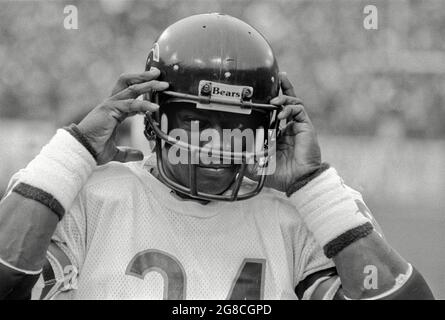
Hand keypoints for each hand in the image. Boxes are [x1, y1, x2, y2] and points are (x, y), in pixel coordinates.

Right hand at [77, 68, 168, 164]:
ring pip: (131, 88)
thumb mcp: (115, 152)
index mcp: (113, 111)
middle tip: (160, 75)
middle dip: (144, 77)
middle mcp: (112, 104)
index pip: (130, 95)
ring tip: (163, 85)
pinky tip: (155, 107)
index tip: (157, 88)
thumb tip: (140, 156)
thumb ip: (128, 153)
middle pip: (128, 83)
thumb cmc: (94, 150)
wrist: (82, 151)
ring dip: (148, 84)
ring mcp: (110, 105)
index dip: (144, 90)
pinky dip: (144, 104)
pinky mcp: (109, 110)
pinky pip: (130, 104)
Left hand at [248, 72, 321, 192]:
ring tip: (274, 99)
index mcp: (278, 135)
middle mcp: (289, 128)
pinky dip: (289, 108)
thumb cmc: (279, 175)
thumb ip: (243, 160)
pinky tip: (281, 113)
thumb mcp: (255, 166)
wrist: (297, 181)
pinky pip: (299, 110)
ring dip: (284, 97)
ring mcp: (298, 127)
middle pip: (287, 102)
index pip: (274, 113)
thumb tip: (226, 157)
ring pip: (293, 103)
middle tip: (276, 77)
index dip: (270, 102)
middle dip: (282, 88)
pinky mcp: (306, 127)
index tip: (261, 93)